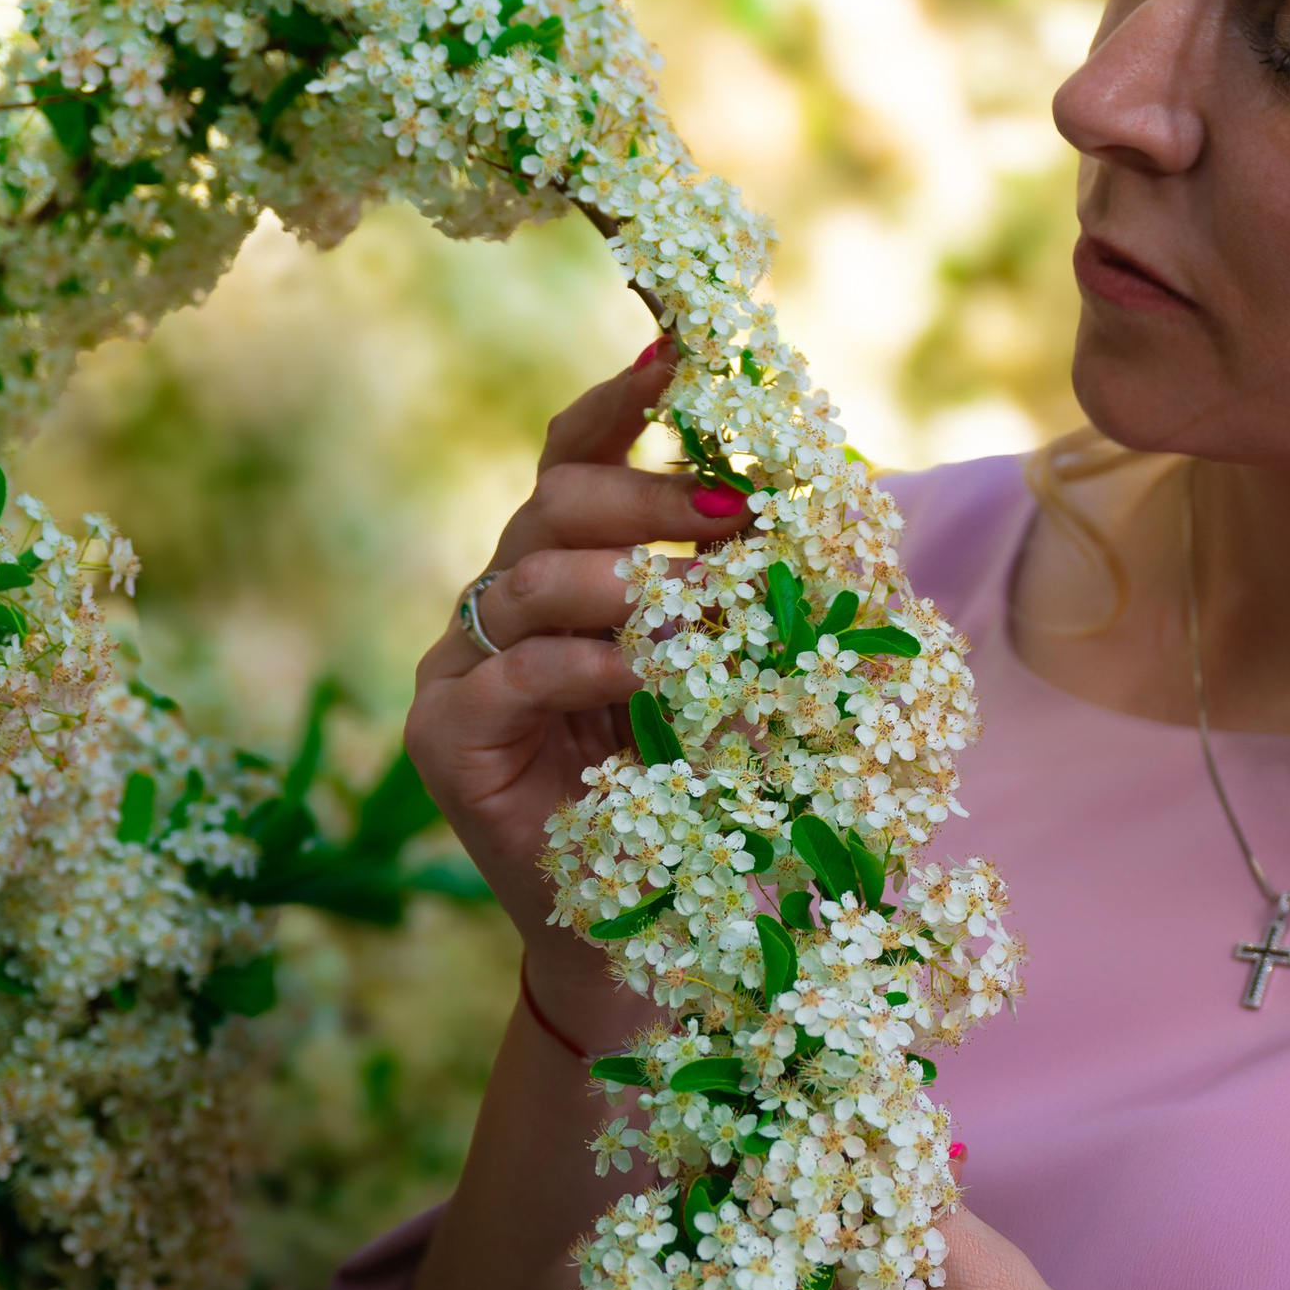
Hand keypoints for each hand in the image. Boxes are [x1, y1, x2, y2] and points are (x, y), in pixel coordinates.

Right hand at [406, 340, 748, 1033]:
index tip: (680, 351)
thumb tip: (842, 498)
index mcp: (572, 568)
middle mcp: (505, 602)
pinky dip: (579, 664)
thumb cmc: (699, 798)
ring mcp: (465, 666)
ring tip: (693, 600)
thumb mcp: (739, 676)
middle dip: (648, 495)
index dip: (624, 399)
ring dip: (623, 577)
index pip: (578, 455)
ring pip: (527, 575)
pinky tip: (634, 673)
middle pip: (555, 500)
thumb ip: (753, 594)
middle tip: (736, 518)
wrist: (640, 937)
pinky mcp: (447, 736)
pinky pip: (506, 673)